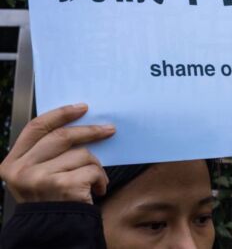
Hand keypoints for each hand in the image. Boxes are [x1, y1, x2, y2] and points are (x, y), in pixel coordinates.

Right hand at [0, 103, 114, 203]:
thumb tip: (79, 122)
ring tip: (94, 180)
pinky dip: (101, 179)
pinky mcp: (62, 187)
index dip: (60, 114)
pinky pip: (92, 170)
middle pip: (62, 136)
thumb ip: (48, 152)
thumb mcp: (39, 175)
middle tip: (110, 129)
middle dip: (90, 131)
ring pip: (81, 154)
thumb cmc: (52, 201)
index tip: (81, 107)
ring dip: (95, 166)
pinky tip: (97, 190)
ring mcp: (40, 178)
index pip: (36, 128)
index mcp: (12, 163)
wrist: (54, 233)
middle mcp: (21, 170)